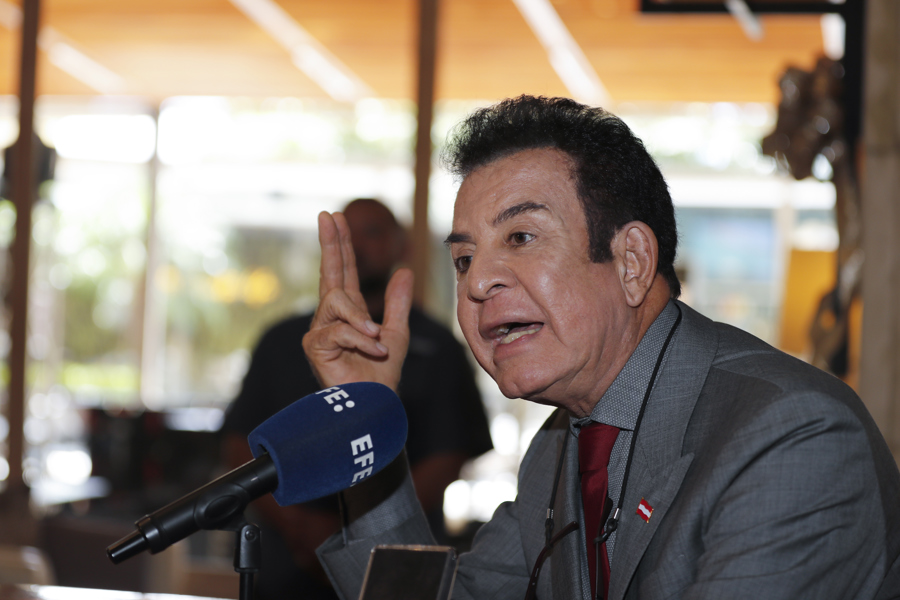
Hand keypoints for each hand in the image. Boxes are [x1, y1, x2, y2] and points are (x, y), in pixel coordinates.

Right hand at [302, 211, 412, 390]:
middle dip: (331, 243)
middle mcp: (330, 317)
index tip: (335, 217)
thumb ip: (397, 303)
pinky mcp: (315, 347)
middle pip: (330, 273)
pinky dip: (360, 338)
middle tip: (328, 216)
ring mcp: (319, 331)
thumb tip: (404, 270)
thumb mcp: (396, 332)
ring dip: (361, 319)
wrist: (375, 405)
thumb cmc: (381, 376)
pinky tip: (372, 349)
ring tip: (376, 339)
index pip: (343, 271)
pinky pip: (339, 329)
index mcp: (348, 312)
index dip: (340, 244)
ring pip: (338, 303)